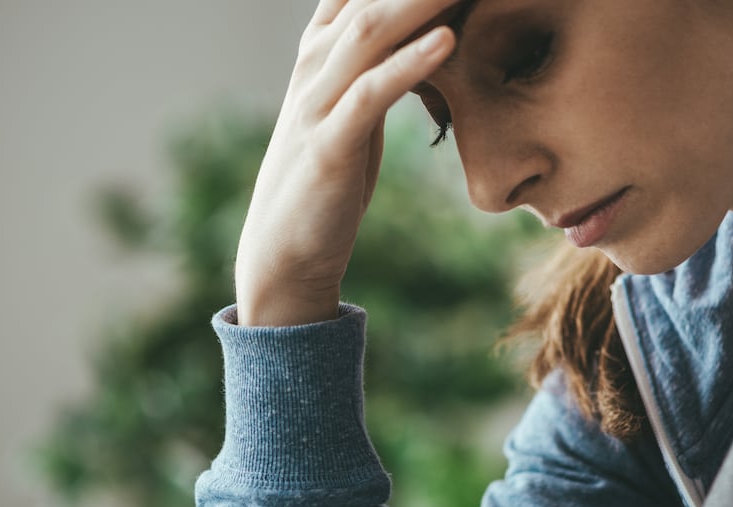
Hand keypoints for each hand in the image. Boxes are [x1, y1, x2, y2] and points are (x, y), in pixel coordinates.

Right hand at [233, 0, 457, 325]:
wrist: (284, 249)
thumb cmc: (330, 174)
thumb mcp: (357, 107)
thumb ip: (382, 62)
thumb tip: (432, 30)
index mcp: (323, 47)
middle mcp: (315, 61)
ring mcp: (317, 100)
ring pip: (372, 30)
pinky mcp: (328, 144)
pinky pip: (371, 93)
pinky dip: (410, 63)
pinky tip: (448, 40)